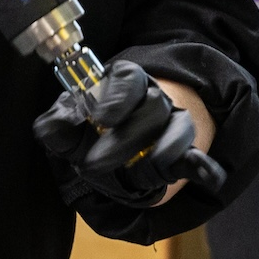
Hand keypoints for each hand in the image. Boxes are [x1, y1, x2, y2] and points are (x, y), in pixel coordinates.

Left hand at [33, 59, 203, 207]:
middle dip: (122, 142)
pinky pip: (199, 157)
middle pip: (151, 110)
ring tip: (128, 180)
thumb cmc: (88, 131)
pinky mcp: (186, 151)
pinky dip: (204, 168)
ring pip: (176, 134)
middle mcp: (153, 97)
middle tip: (91, 165)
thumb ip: (56, 125)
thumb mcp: (68, 126)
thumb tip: (52, 127)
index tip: (101, 118)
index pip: (128, 78)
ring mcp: (173, 122)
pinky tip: (205, 176)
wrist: (114, 146)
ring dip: (151, 162)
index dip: (117, 97)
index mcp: (123, 82)